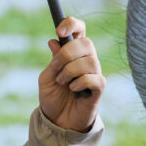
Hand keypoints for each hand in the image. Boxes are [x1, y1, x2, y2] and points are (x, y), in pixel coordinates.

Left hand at [39, 16, 103, 131]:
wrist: (58, 121)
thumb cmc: (54, 97)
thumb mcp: (46, 77)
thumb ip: (52, 61)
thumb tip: (54, 41)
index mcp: (73, 52)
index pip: (79, 29)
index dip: (71, 24)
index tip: (59, 31)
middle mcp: (87, 59)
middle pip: (86, 43)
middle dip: (67, 54)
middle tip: (56, 67)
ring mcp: (94, 73)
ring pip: (88, 61)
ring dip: (69, 72)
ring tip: (62, 83)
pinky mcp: (99, 88)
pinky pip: (93, 78)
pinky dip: (79, 83)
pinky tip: (73, 89)